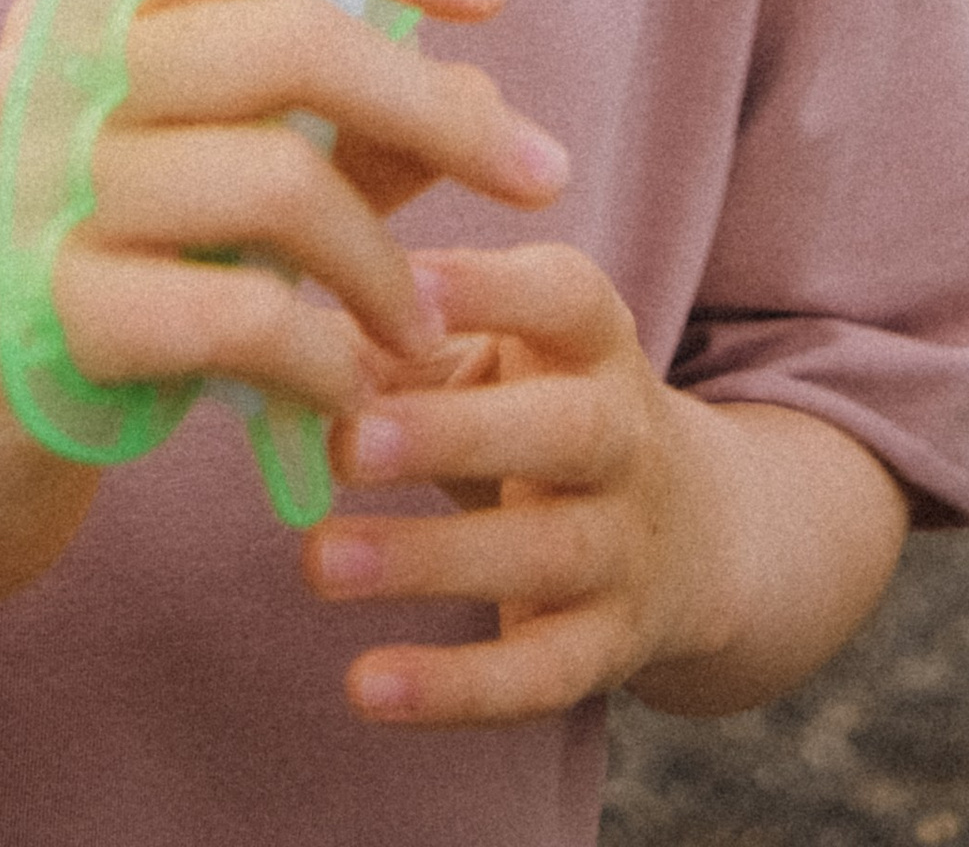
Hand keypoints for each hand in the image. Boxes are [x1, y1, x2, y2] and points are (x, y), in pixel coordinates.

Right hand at [0, 0, 566, 632]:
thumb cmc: (80, 316)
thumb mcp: (202, 206)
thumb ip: (326, 139)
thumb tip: (472, 82)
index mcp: (81, 14)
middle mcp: (50, 73)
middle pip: (292, 39)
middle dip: (442, 109)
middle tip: (545, 174)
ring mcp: (32, 190)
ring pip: (277, 178)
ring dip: (385, 267)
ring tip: (419, 333)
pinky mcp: (34, 317)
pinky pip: (235, 312)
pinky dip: (324, 356)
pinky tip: (349, 393)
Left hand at [302, 248, 905, 727]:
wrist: (695, 532)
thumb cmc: (541, 408)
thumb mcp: (499, 351)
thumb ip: (400, 332)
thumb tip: (273, 320)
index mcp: (595, 342)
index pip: (566, 298)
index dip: (491, 288)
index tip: (400, 279)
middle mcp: (625, 437)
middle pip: (565, 429)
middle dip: (455, 435)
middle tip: (348, 444)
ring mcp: (625, 547)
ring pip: (544, 555)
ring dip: (430, 561)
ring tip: (319, 562)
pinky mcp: (608, 648)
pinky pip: (537, 676)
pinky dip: (454, 689)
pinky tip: (364, 686)